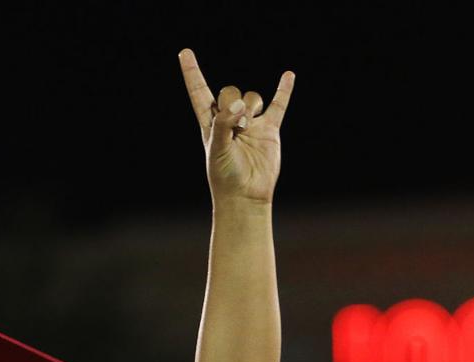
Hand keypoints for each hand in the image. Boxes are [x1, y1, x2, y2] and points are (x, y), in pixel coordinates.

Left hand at [178, 49, 293, 205]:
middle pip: (230, 91)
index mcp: (210, 123)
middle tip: (236, 126)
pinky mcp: (269, 130)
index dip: (192, 73)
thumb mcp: (216, 149)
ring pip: (251, 97)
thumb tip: (239, 104)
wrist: (246, 195)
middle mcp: (229, 120)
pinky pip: (278, 105)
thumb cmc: (225, 176)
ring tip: (246, 129)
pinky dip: (284, 90)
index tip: (184, 53)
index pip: (199, 92)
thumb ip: (223, 124)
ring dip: (250, 107)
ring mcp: (250, 124)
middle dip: (233, 101)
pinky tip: (288, 76)